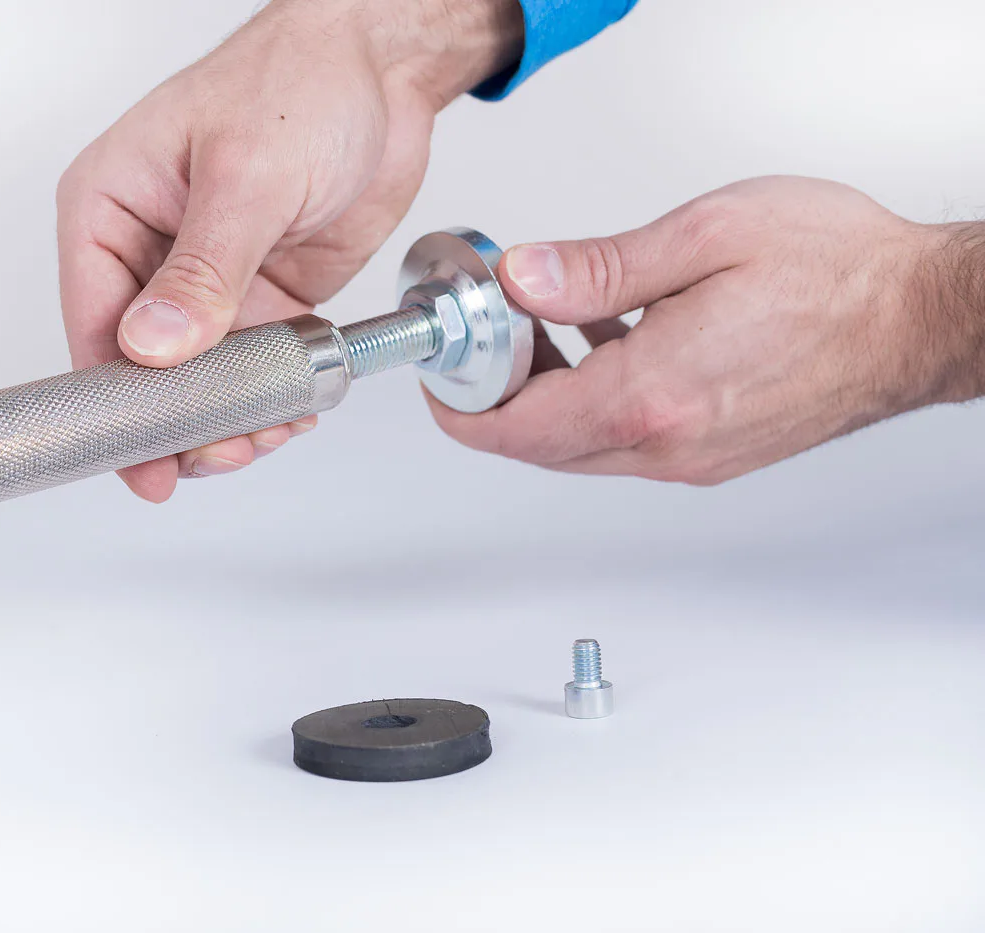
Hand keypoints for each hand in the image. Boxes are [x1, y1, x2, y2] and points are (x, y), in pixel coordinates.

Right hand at [57, 0, 521, 500]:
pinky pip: (253, 369)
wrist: (384, 72)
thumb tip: (155, 345)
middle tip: (219, 451)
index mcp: (109, 207)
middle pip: (143, 369)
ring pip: (200, 382)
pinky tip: (294, 406)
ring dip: (231, 418)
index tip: (139, 458)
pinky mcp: (259, 299)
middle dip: (180, 420)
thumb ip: (204, 268)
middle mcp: (149, 252)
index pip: (91, 323)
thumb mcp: (248, 174)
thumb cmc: (301, 80)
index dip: (112, 401)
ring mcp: (206, 282)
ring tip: (268, 429)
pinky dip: (271, 398)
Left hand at [429, 176, 984, 482]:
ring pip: (582, 446)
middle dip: (497, 399)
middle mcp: (670, 445)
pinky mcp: (716, 453)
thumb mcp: (704, 238)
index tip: (442, 380)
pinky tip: (605, 342)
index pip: (518, 430)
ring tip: (540, 329)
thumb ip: (598, 269)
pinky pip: (627, 439)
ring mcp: (695, 458)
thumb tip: (520, 282)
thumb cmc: (840, 272)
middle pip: (541, 446)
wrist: (923, 316)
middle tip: (485, 342)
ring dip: (547, 398)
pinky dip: (594, 400)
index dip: (463, 408)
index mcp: (653, 395)